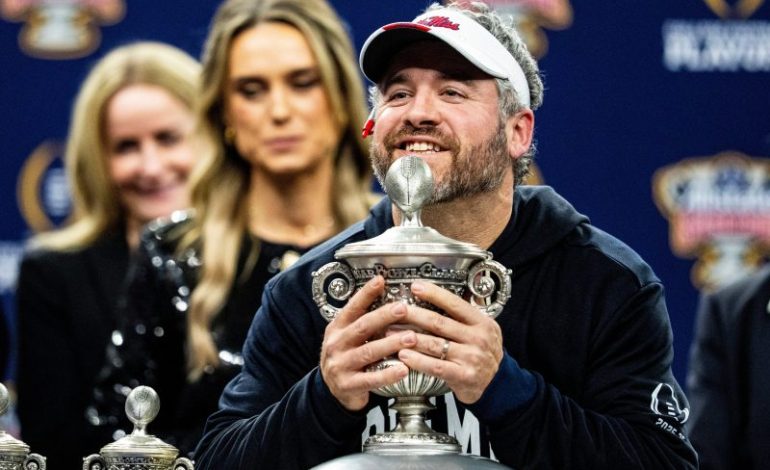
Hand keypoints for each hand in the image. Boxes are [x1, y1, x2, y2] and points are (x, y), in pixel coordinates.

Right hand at [320, 276, 415, 410]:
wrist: (331, 390)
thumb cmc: (347, 357)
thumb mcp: (347, 336)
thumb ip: (362, 320)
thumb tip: (386, 296)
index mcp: (337, 328)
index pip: (352, 308)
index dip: (366, 294)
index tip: (380, 281)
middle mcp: (336, 344)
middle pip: (362, 327)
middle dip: (384, 316)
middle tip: (404, 309)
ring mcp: (340, 365)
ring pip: (368, 352)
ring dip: (391, 344)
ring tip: (411, 338)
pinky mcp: (347, 385)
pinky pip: (370, 379)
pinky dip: (388, 374)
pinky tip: (403, 369)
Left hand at [397, 280, 503, 403]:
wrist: (497, 382)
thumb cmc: (482, 352)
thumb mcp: (483, 328)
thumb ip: (464, 314)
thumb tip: (438, 293)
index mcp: (482, 322)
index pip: (455, 304)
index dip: (434, 294)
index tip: (415, 286)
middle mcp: (478, 338)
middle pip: (439, 323)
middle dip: (414, 315)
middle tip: (395, 310)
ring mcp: (471, 357)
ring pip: (434, 344)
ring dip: (409, 338)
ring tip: (391, 333)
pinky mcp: (463, 375)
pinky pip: (435, 366)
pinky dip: (417, 360)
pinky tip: (403, 355)